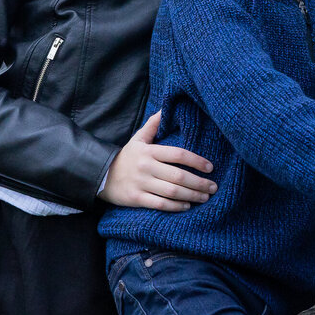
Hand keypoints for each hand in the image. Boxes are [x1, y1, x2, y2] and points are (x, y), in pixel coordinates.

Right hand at [101, 112, 216, 210]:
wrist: (101, 175)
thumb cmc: (126, 157)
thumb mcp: (138, 139)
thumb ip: (153, 125)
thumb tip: (165, 108)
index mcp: (149, 151)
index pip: (178, 154)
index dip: (196, 161)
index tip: (210, 167)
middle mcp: (147, 167)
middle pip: (179, 176)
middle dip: (199, 183)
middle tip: (213, 187)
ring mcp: (142, 183)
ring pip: (172, 192)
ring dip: (192, 195)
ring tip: (205, 197)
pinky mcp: (137, 198)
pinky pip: (161, 204)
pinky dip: (176, 206)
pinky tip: (187, 206)